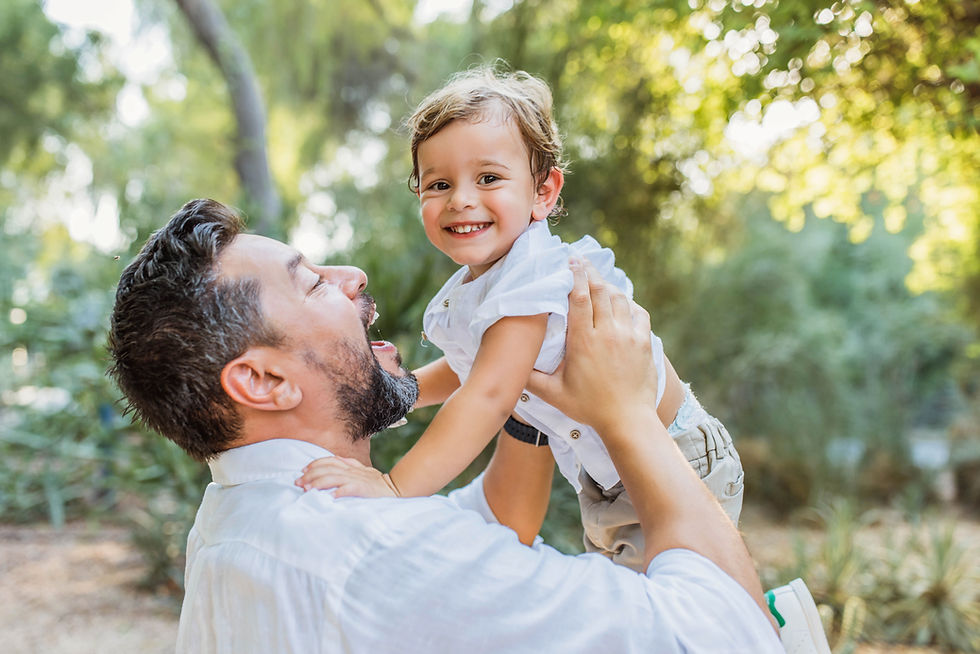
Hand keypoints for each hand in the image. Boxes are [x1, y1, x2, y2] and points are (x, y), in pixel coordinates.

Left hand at [295, 456, 399, 497]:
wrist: (395, 488)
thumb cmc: (376, 482)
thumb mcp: (362, 470)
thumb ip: (349, 464)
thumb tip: (335, 458)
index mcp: (350, 465)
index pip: (328, 461)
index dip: (314, 464)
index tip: (302, 471)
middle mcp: (351, 471)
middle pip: (327, 469)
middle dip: (310, 475)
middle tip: (298, 483)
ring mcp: (357, 479)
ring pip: (334, 477)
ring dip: (319, 483)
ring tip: (308, 490)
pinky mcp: (364, 488)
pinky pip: (350, 488)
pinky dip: (339, 491)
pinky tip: (330, 497)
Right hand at [526, 258, 657, 433]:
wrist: (628, 421)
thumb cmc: (589, 408)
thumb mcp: (554, 395)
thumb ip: (530, 379)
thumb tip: (508, 366)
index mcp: (585, 342)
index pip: (580, 298)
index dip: (574, 275)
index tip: (569, 261)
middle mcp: (609, 333)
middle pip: (600, 290)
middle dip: (589, 271)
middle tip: (579, 260)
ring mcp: (629, 336)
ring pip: (619, 297)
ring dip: (606, 284)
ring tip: (596, 278)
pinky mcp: (644, 342)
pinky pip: (637, 311)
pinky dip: (627, 302)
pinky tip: (619, 301)